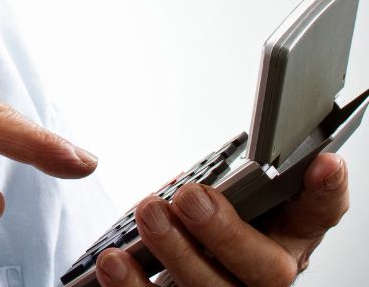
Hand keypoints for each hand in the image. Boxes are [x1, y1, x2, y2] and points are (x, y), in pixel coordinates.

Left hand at [94, 153, 350, 285]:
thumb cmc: (193, 219)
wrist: (160, 258)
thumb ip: (213, 187)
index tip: (322, 162)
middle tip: (190, 196)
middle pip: (266, 270)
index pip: (317, 215)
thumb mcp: (209, 194)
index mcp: (283, 234)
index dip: (325, 193)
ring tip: (147, 215)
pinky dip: (134, 286)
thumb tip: (188, 187)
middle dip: (226, 232)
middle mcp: (265, 273)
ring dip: (177, 254)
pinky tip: (113, 261)